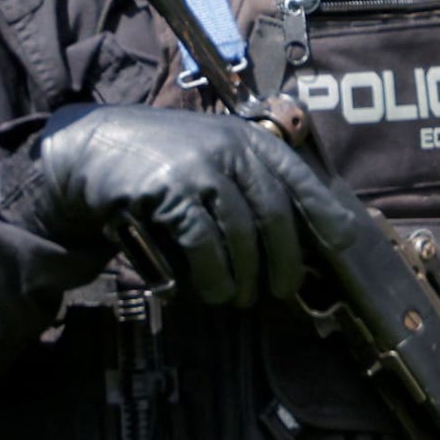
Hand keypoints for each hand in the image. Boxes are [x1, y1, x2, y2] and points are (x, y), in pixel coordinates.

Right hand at [37, 104, 313, 309]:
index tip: (344, 244)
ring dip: (244, 277)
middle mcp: (229, 148)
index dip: (324, 212)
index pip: (298, 177)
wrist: (95, 149)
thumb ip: (249, 184)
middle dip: (284, 261)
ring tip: (237, 298)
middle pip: (275, 213)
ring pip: (241, 234)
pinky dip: (211, 274)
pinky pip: (203, 243)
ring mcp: (199, 167)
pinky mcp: (169, 189)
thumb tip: (298, 235)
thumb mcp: (212, 157)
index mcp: (247, 141)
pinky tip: (209, 291)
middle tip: (281, 291)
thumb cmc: (162, 163)